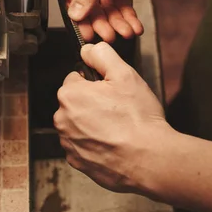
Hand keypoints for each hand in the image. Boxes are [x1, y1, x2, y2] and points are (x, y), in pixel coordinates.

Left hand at [53, 42, 169, 191]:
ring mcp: (68, 143)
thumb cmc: (138, 118)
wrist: (149, 159)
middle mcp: (62, 119)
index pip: (76, 79)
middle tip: (117, 109)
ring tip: (117, 128)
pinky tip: (112, 144)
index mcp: (70, 95)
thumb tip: (88, 49)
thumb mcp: (125, 74)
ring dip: (92, 124)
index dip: (95, 83)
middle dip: (92, 103)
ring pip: (78, 124)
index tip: (110, 92)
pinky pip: (82, 146)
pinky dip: (94, 144)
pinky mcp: (76, 161)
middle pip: (75, 102)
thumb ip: (102, 55)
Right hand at [61, 0, 190, 41]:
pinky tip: (134, 26)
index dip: (79, 14)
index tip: (87, 32)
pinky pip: (123, 5)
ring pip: (108, 8)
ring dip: (116, 22)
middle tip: (108, 35)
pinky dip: (128, 17)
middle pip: (91, 4)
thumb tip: (75, 12)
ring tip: (125, 32)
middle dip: (101, 20)